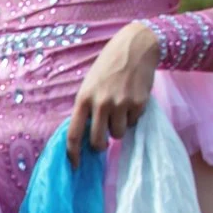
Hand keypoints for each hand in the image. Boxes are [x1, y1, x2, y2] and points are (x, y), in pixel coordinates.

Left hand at [68, 21, 158, 160]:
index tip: (75, 165)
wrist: (137, 47)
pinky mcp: (139, 103)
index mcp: (83, 99)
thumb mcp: (89, 85)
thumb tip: (83, 136)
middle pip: (98, 142)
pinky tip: (132, 100)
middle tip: (103, 139)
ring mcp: (121, 104)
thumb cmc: (109, 67)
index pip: (74, 135)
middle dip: (100, 145)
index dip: (73, 154)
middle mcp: (101, 103)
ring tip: (120, 110)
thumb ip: (86, 108)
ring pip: (118, 134)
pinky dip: (132, 117)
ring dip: (118, 128)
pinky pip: (133, 122)